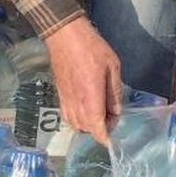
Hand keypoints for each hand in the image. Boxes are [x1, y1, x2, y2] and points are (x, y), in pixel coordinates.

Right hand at [44, 16, 121, 144]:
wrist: (65, 36)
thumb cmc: (92, 48)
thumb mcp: (113, 67)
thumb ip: (114, 92)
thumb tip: (115, 111)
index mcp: (91, 97)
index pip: (96, 128)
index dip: (105, 138)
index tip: (114, 139)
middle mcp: (76, 102)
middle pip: (86, 129)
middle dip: (99, 130)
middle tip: (111, 118)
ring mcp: (65, 99)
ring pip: (74, 124)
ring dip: (87, 126)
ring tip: (99, 115)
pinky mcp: (60, 94)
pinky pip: (66, 116)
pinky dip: (76, 120)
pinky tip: (85, 110)